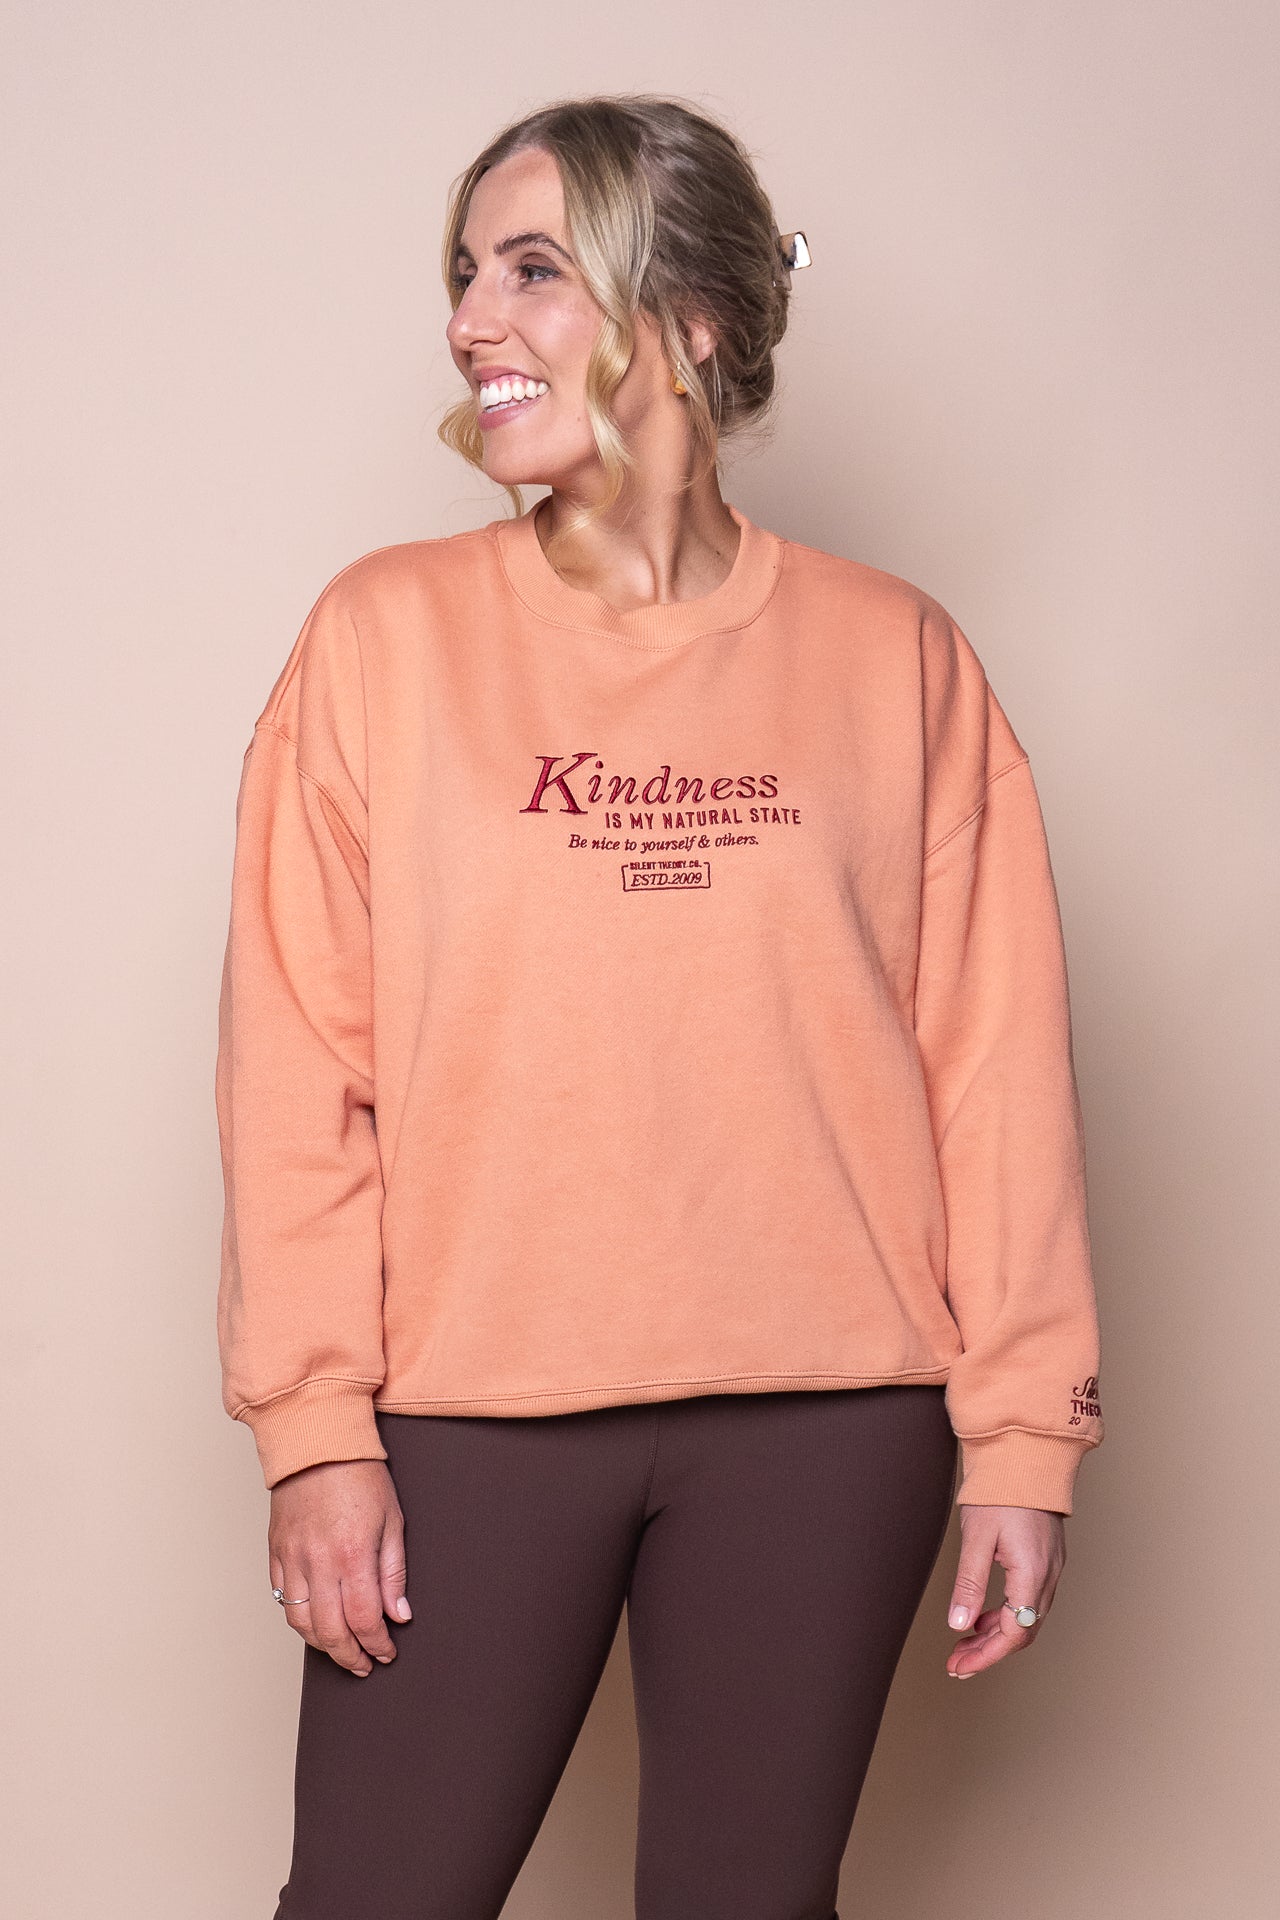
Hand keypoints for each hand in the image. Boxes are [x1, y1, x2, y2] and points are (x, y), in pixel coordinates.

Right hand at [268, 1459, 410, 1675]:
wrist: (318, 1442)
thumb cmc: (359, 1475)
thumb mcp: (392, 1520)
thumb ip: (393, 1573)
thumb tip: (399, 1614)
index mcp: (352, 1554)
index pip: (364, 1619)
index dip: (377, 1644)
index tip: (387, 1653)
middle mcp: (318, 1562)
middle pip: (330, 1631)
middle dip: (351, 1656)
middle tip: (365, 1664)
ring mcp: (292, 1559)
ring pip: (301, 1623)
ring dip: (323, 1645)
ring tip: (342, 1650)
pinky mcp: (275, 1553)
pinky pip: (281, 1600)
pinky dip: (299, 1620)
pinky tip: (316, 1623)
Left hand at [945, 1504, 1065, 1678]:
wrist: (1025, 1453)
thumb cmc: (1000, 1489)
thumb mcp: (977, 1537)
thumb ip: (969, 1583)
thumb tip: (959, 1624)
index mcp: (1032, 1573)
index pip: (1014, 1633)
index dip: (986, 1655)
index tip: (960, 1666)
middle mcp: (1048, 1575)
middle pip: (1023, 1631)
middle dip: (990, 1651)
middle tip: (958, 1662)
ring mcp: (1051, 1567)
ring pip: (1028, 1618)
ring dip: (997, 1634)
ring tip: (965, 1642)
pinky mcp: (1046, 1558)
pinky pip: (1030, 1600)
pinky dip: (1007, 1614)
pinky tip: (983, 1615)